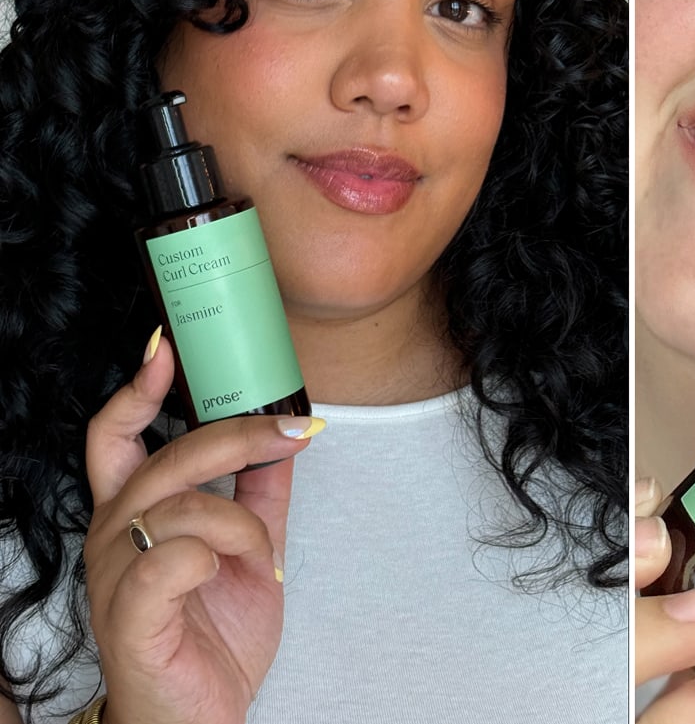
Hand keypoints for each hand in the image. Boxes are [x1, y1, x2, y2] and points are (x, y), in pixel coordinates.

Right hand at [83, 329, 322, 723]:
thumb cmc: (211, 639)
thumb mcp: (250, 551)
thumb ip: (261, 492)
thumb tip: (290, 429)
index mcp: (134, 515)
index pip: (114, 436)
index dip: (137, 388)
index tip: (166, 344)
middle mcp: (114, 537)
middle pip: (164, 458)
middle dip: (233, 436)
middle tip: (286, 432)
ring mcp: (117, 578)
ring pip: (179, 506)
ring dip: (238, 524)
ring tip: (260, 560)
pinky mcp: (130, 619)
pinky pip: (171, 559)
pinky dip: (211, 556)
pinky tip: (221, 576)